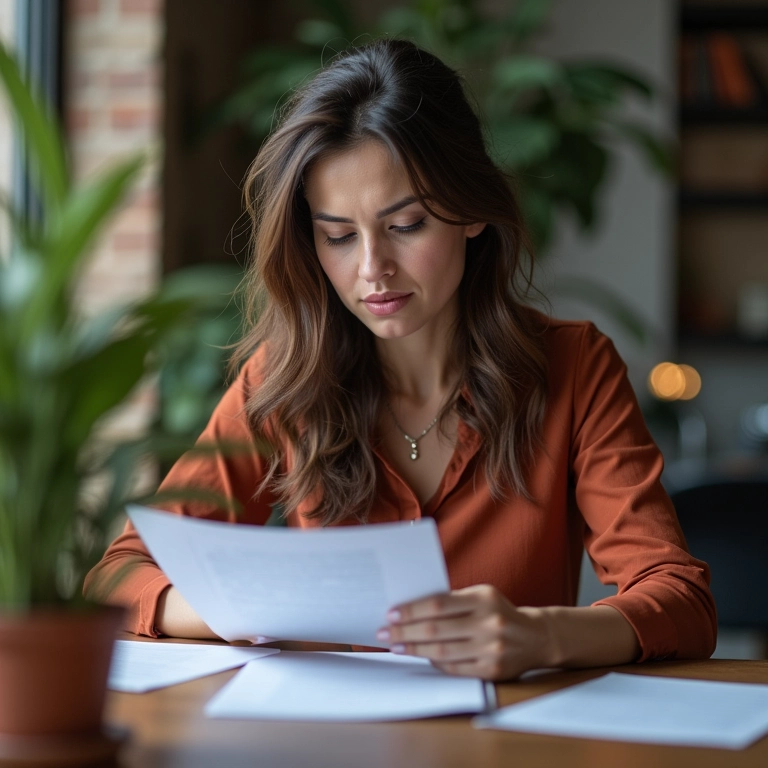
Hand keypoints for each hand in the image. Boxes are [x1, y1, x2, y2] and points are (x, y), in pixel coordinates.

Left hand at [376, 584, 549, 680]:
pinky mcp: (492, 670)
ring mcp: (492, 649)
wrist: (536, 637)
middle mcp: (489, 623)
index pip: (438, 604)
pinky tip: (421, 657)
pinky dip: (434, 662)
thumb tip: (410, 609)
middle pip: (436, 629)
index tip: (391, 614)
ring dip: (414, 649)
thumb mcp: (481, 596)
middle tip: (384, 633)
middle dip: (405, 632)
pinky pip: (454, 668)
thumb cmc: (498, 612)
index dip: (411, 610)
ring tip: (396, 646)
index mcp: (483, 598)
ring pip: (442, 651)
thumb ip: (452, 601)